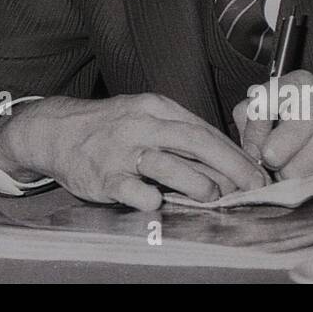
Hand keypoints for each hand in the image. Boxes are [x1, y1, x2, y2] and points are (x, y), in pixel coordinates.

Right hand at [0, 94, 268, 210]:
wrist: (56, 131)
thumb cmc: (110, 128)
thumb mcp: (145, 117)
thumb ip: (179, 134)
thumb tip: (226, 160)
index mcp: (155, 107)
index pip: (203, 128)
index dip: (234, 152)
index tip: (256, 172)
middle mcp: (140, 125)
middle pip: (193, 141)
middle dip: (230, 165)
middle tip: (252, 186)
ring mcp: (120, 150)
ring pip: (166, 163)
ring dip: (196, 181)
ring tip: (214, 196)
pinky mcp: (102, 176)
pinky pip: (131, 188)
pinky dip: (149, 197)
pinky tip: (159, 204)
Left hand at [231, 69, 312, 179]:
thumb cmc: (311, 124)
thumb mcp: (276, 110)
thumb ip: (249, 119)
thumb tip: (250, 150)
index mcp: (297, 83)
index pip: (257, 110)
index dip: (252, 138)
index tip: (258, 148)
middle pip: (272, 150)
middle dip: (273, 163)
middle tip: (283, 159)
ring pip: (293, 172)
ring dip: (293, 176)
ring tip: (306, 161)